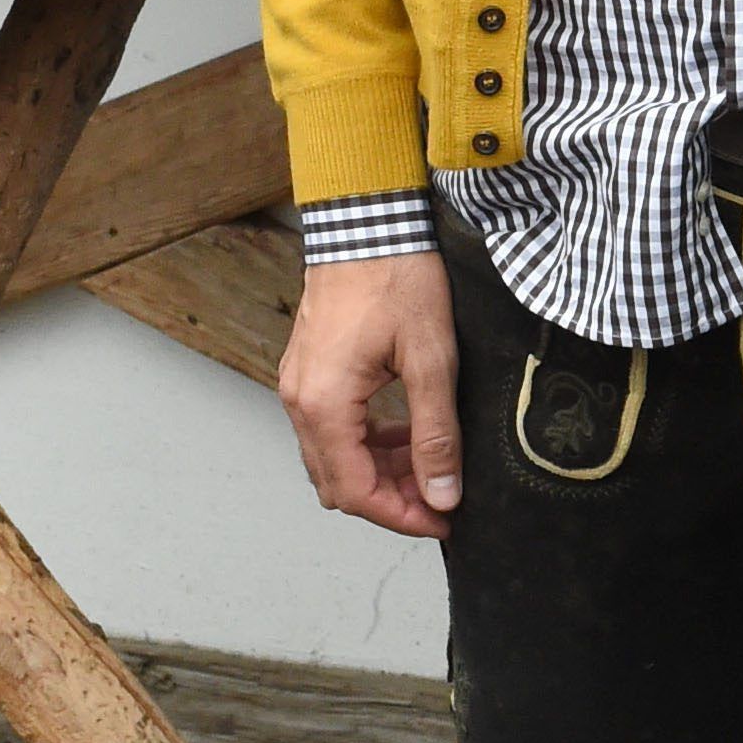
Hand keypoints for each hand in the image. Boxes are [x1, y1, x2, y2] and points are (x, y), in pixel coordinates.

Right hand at [280, 250, 461, 536]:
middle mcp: (300, 401)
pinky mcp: (310, 373)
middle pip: (339, 483)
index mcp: (325, 404)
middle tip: (442, 499)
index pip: (355, 491)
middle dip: (391, 500)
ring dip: (380, 473)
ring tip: (432, 467)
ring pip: (334, 458)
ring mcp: (300, 386)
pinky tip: (407, 435)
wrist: (369, 222)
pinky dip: (368, 444)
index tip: (442, 520)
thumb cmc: (397, 277)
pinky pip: (333, 429)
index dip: (401, 517)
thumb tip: (442, 494)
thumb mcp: (431, 360)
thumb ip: (435, 434)